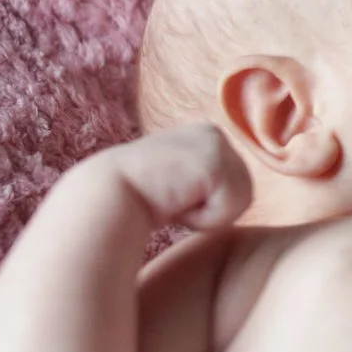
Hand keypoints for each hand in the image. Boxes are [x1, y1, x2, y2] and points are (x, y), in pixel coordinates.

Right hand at [81, 123, 251, 241]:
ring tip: (173, 201)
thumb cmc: (138, 200)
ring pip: (241, 199)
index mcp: (207, 138)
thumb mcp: (179, 185)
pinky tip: (174, 202)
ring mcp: (215, 142)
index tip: (175, 199)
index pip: (236, 187)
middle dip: (212, 209)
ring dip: (208, 214)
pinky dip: (206, 217)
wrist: (107, 195)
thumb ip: (204, 185)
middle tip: (173, 201)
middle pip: (244, 192)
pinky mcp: (214, 157)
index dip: (207, 205)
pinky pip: (231, 205)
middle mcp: (214, 134)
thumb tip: (235, 199)